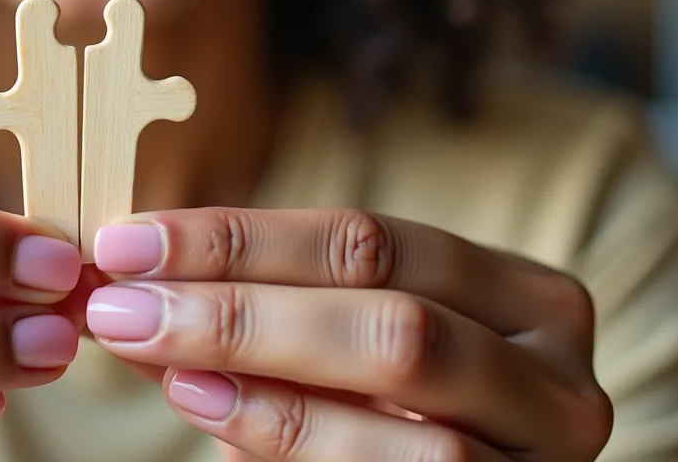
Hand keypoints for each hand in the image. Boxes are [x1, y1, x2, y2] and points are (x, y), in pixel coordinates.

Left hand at [85, 208, 611, 460]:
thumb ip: (264, 308)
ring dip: (260, 374)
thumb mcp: (337, 349)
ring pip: (407, 407)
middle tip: (122, 305)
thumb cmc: (383, 422)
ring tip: (157, 357)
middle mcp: (554, 377)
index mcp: (522, 299)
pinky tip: (210, 409)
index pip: (371, 241)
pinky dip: (290, 436)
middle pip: (392, 320)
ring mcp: (544, 459)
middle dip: (241, 307)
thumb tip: (132, 275)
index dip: (239, 238)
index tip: (127, 243)